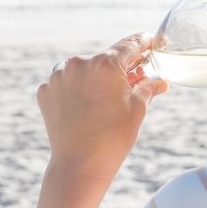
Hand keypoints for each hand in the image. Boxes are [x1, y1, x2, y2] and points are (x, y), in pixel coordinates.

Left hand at [36, 35, 168, 185]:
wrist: (79, 166)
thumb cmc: (113, 138)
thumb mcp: (137, 109)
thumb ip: (148, 87)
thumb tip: (160, 81)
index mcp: (105, 64)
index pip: (130, 44)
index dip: (144, 42)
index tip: (151, 41)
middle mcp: (79, 63)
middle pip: (106, 59)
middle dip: (122, 68)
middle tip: (137, 79)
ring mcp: (58, 76)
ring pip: (85, 69)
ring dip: (98, 78)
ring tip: (108, 99)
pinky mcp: (46, 91)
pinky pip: (67, 83)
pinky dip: (78, 90)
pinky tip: (87, 107)